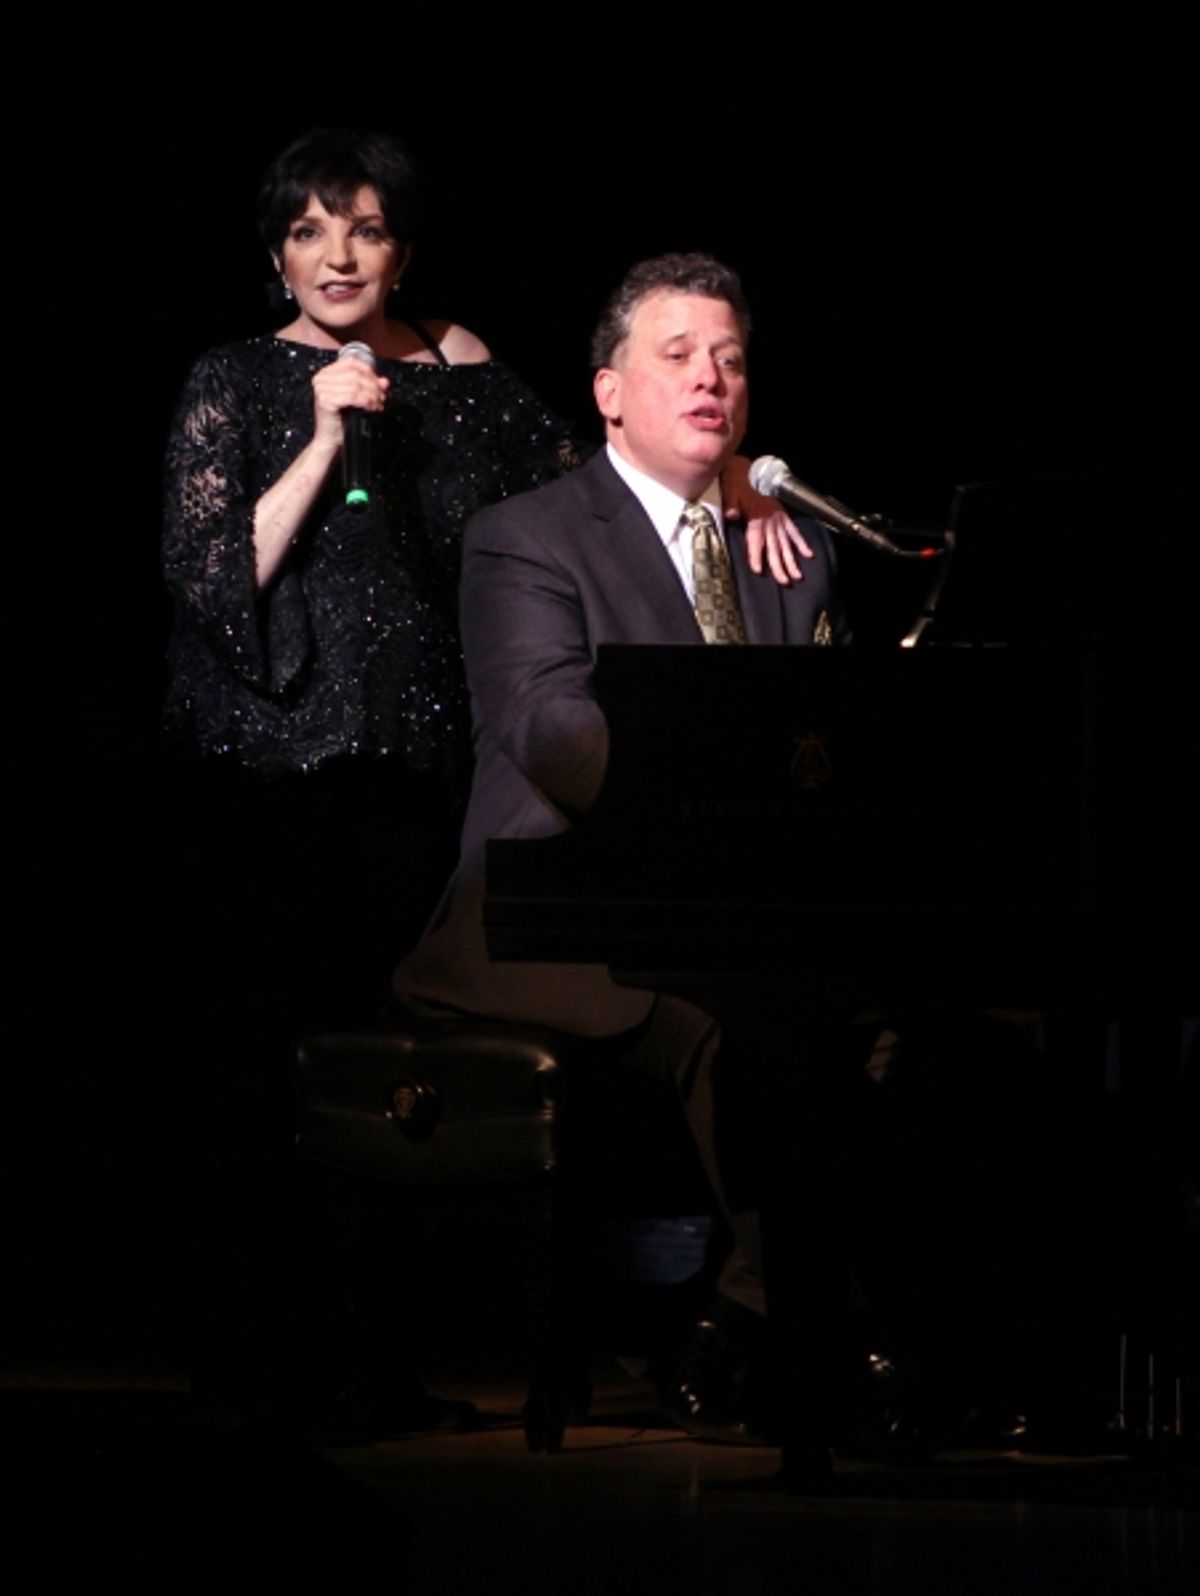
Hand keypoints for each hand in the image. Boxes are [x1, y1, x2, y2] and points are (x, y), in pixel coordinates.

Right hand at [310, 356, 389, 447]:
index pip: (352, 362)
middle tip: (381, 398)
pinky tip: (370, 408)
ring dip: (372, 395)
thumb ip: (369, 386)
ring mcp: (321, 389)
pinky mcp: (325, 400)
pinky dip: (366, 402)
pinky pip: (353, 396)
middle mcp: (321, 378)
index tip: (379, 385)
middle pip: (356, 374)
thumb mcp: (356, 399)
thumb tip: (384, 381)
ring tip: (377, 405)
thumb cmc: (341, 421)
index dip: (369, 372)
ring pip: (356, 385)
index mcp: (326, 373)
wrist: (330, 440)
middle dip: (373, 386)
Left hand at [720, 455, 813, 585]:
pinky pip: (794, 531)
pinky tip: (808, 554)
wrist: (751, 468)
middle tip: (785, 581)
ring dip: (792, 560)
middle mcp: (769, 520)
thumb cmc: (738, 481)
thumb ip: (732, 504)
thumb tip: (732, 515)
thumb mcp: (730, 490)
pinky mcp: (783, 516)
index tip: (758, 570)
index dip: (756, 555)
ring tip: (798, 575)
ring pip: (785, 543)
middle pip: (774, 547)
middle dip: (779, 566)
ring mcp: (778, 519)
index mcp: (756, 517)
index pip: (756, 541)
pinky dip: (801, 543)